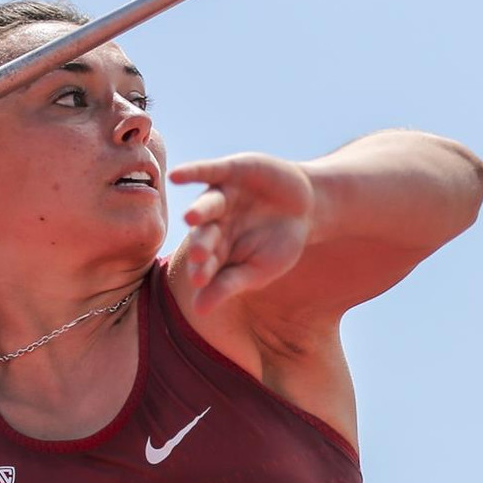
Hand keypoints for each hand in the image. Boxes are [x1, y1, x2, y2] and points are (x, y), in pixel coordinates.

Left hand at [170, 153, 320, 316]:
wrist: (306, 208)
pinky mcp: (228, 172)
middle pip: (205, 235)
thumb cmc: (279, 245)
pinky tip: (175, 176)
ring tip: (190, 218)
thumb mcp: (258, 269)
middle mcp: (212, 224)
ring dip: (199, 211)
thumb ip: (229, 285)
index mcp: (216, 250)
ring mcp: (220, 198)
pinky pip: (208, 171)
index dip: (204, 271)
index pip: (207, 264)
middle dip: (203, 244)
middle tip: (201, 255)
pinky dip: (192, 172)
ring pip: (207, 205)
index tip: (200, 282)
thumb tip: (199, 311)